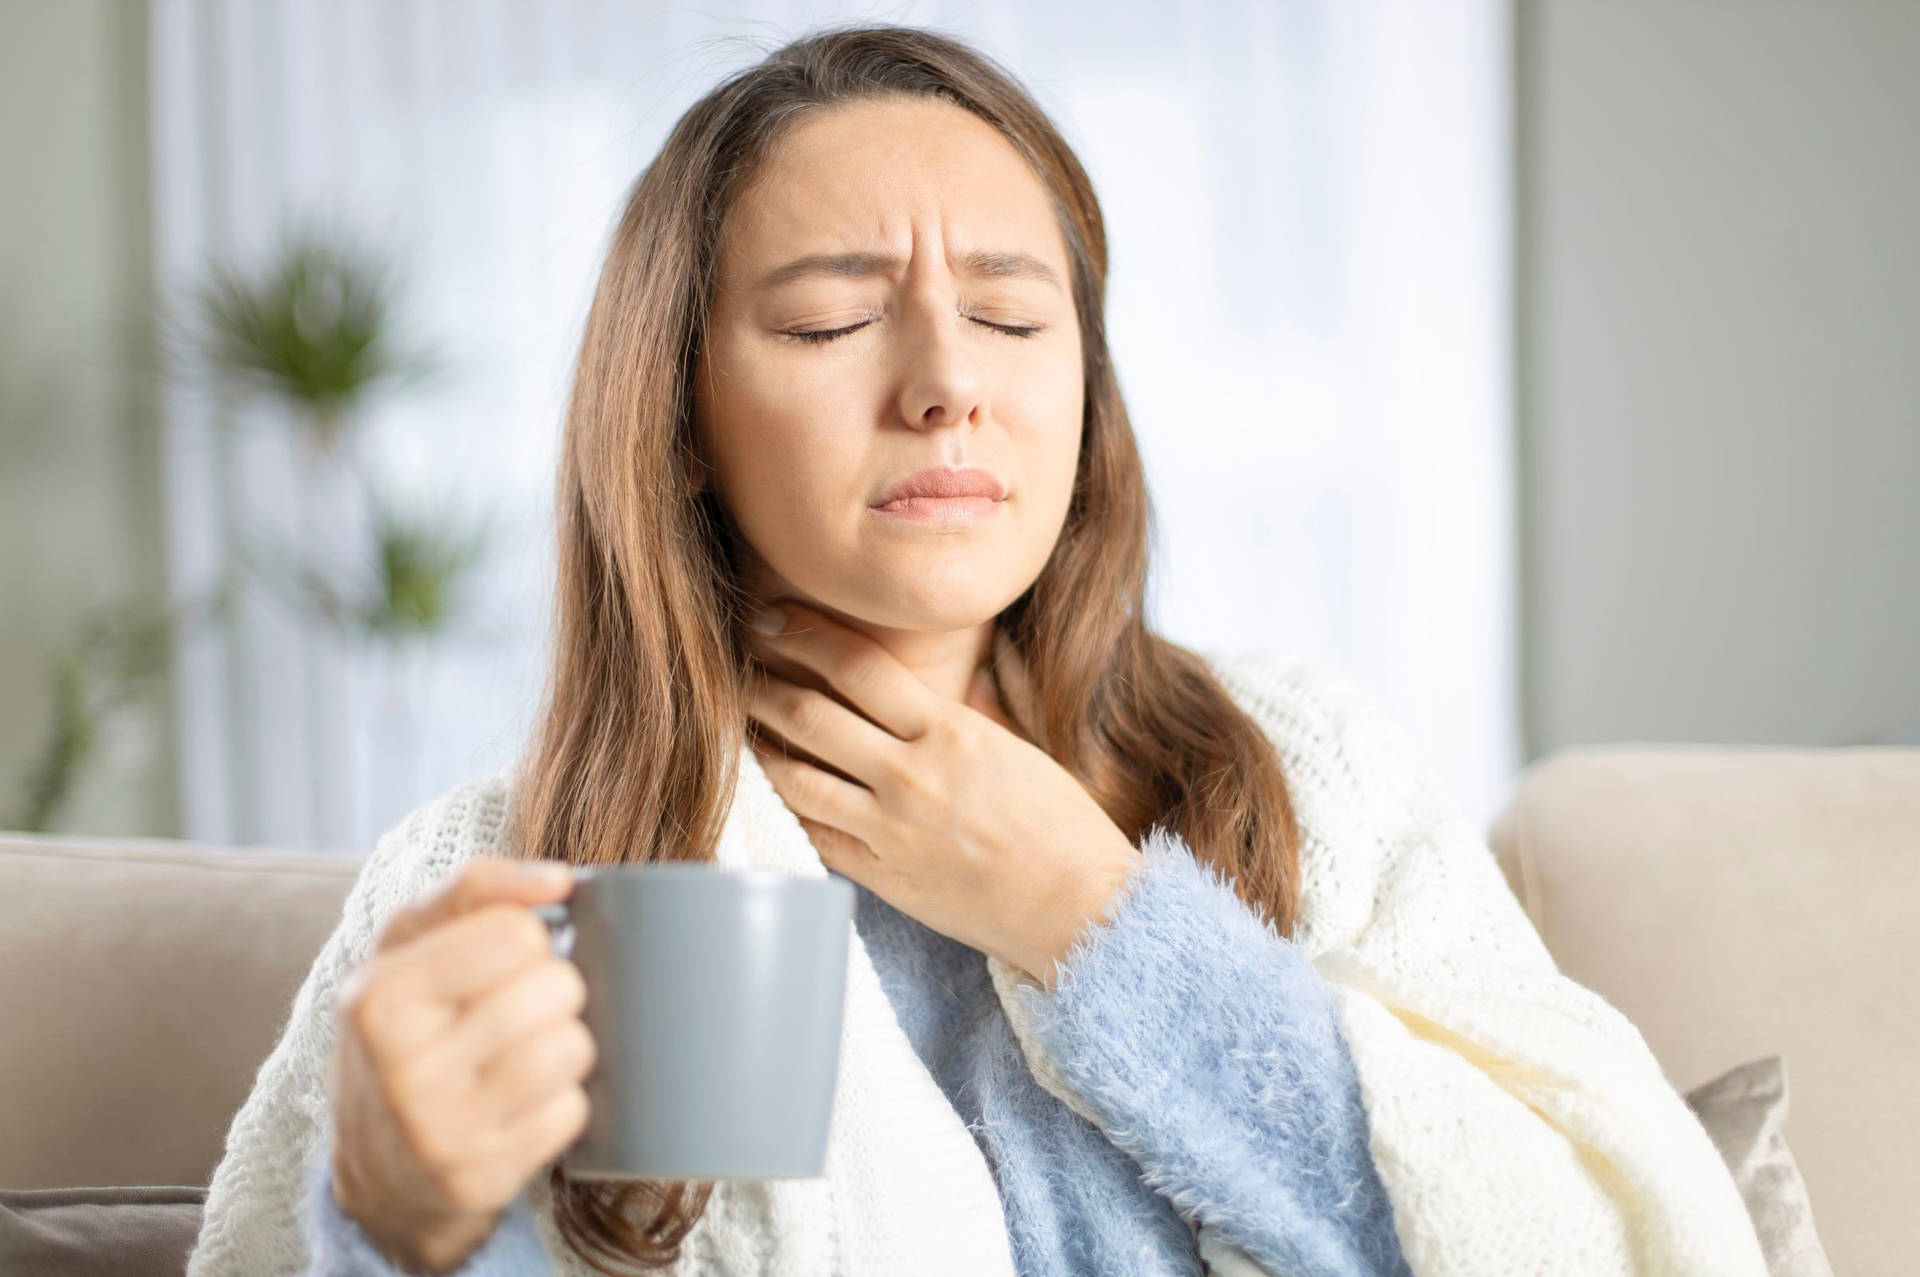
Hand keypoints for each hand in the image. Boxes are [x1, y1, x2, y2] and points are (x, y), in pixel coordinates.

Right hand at [328, 857, 592, 1274]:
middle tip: (518, 1010)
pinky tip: (522, 1105)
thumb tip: (561, 878)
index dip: (527, 939)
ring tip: (524, 1053)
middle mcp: (402, 1068)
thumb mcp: (409, 945)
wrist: (380, 1162)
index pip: (517, 933)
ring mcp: (440, 1132)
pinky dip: (561, 1102)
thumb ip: (476, 888)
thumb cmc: (407, 1029)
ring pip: (573, 1047)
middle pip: (557, 988)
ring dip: (565, 1044)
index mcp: (379, 997)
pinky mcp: (479, 1179)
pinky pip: (573, 1110)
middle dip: (553, 990)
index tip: (502, 960)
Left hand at [745, 602, 1138, 988]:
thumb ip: (969, 708)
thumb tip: (947, 674)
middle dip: (762, 683)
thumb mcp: (1017, 744)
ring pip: (795, 776)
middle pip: (810, 715)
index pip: (858, 667)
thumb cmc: (1060, 823)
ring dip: (757, 744)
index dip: (804, 635)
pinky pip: (811, 833)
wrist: (1077, 906)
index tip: (772, 617)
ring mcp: (890, 831)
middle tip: (735, 661)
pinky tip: (769, 785)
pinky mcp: (880, 877)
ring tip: (737, 723)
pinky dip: (783, 805)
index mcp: (950, 731)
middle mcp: (911, 776)